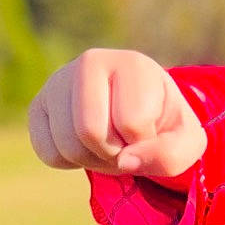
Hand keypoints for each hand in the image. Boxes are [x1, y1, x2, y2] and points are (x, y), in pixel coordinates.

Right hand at [27, 49, 205, 178]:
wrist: (139, 116)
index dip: (144, 143)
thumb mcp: (186, 142)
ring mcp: (58, 81)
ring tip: (109, 145)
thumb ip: (170, 154)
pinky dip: (71, 163)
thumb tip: (124, 161)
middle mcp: (90, 62)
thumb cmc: (165, 126)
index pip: (131, 123)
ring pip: (67, 145)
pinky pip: (48, 153)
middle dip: (114, 154)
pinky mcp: (38, 105)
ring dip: (94, 161)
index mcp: (133, 64)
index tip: (150, 133)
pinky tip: (86, 145)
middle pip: (89, 131)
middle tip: (126, 145)